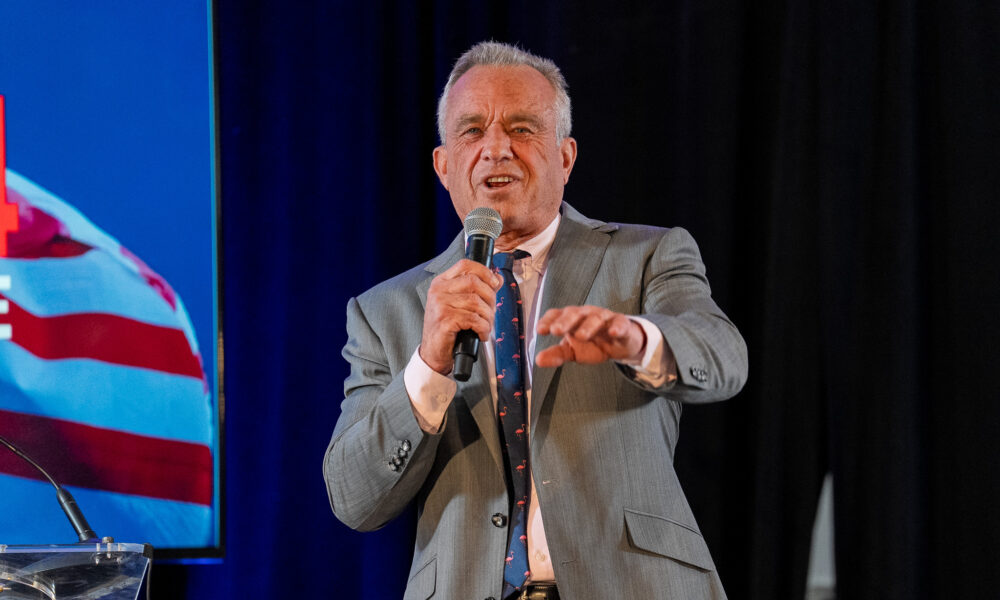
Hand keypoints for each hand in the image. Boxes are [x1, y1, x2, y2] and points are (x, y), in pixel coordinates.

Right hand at [420, 259, 501, 374]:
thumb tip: (497, 279)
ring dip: (488, 317)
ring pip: (477, 302)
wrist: (433, 352)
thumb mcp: (460, 304)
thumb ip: (478, 290)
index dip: (484, 272)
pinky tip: (481, 334)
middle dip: (490, 298)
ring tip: (486, 326)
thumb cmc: (447, 328)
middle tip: (491, 312)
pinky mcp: (445, 320)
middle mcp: (438, 291)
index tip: (494, 283)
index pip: (465, 265)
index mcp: (442, 282)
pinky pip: (474, 319)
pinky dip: (483, 328)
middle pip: (474, 282)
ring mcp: (440, 305)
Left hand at [535, 305, 645, 367]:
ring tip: (581, 336)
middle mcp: (586, 314)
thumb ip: (556, 354)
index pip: (556, 315)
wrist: (620, 344)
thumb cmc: (593, 344)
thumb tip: (538, 360)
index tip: (540, 330)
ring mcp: (604, 317)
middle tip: (556, 330)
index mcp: (571, 319)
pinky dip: (617, 327)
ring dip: (588, 326)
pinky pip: (620, 323)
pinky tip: (613, 332)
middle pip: (574, 313)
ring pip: (595, 318)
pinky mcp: (622, 324)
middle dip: (565, 321)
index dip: (547, 321)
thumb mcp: (572, 351)